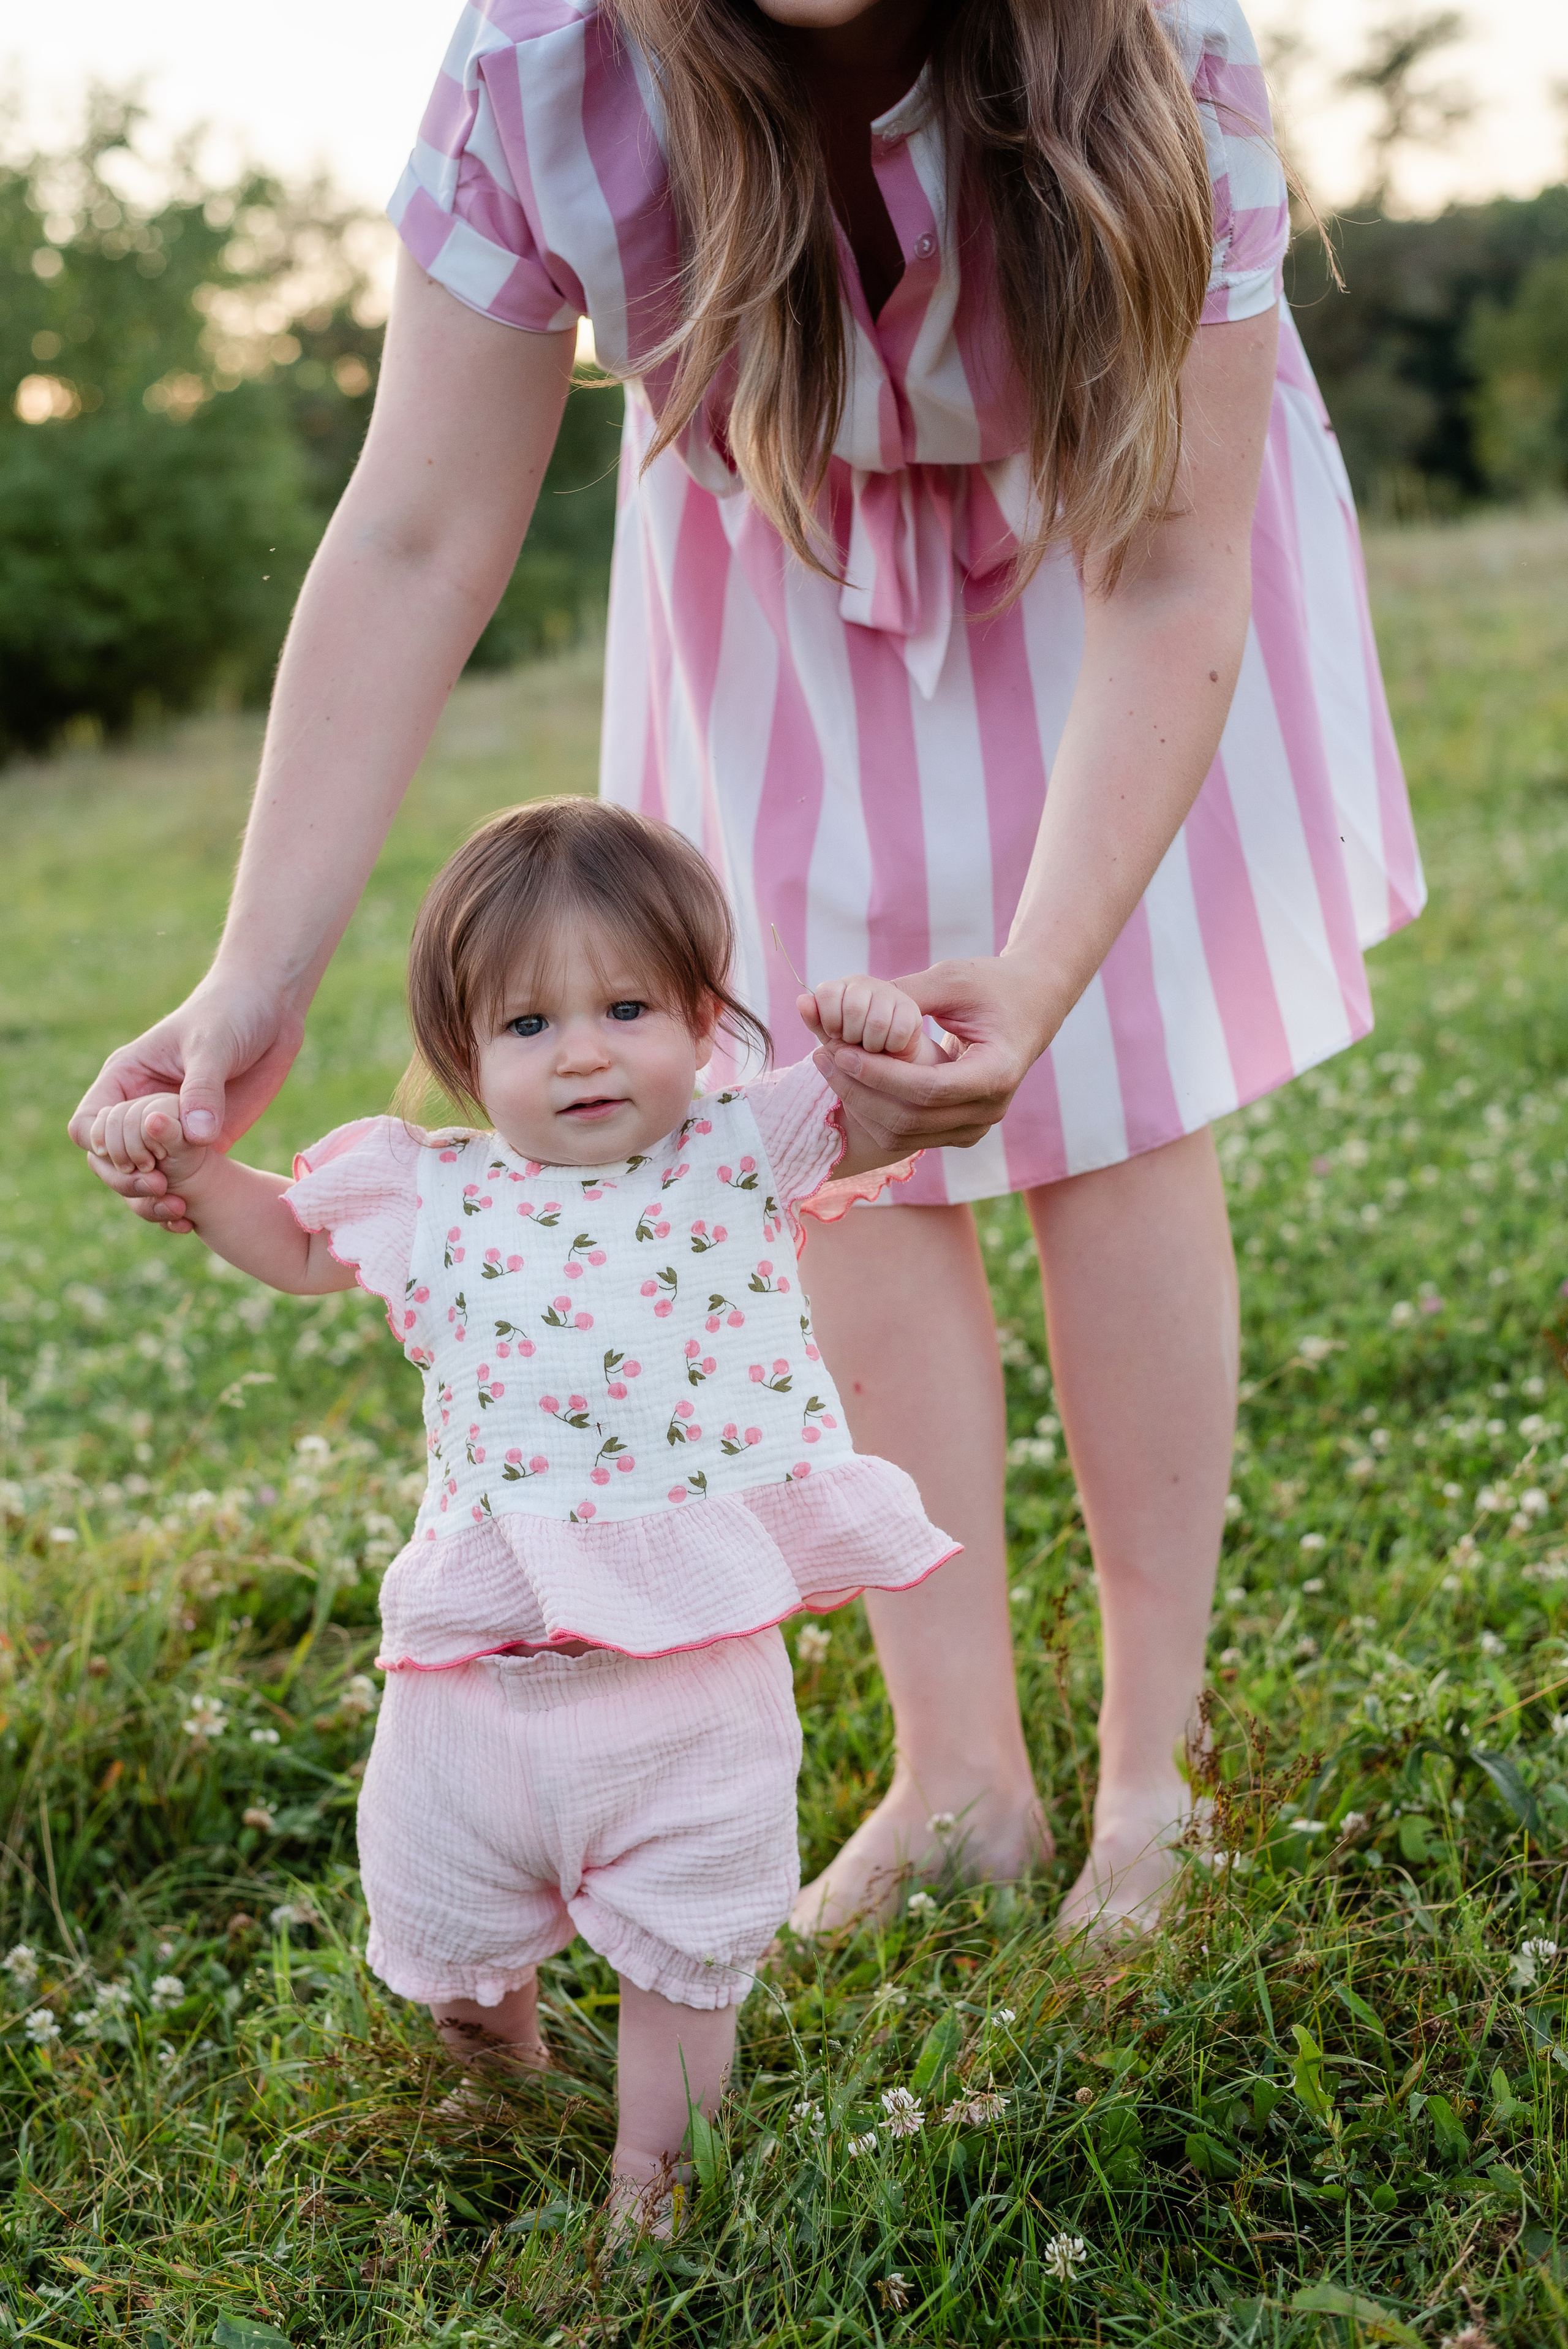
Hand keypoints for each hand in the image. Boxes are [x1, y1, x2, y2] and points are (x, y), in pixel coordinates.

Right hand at [67, 978, 303, 1225]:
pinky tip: (192, 1221)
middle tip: (162, 1189)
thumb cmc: (232, 1013)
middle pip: (108, 1161)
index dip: (105, 1149)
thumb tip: (196, 1137)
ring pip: (141, 1179)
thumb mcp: (213, 1044)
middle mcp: (140, 1109)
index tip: (142, 1155)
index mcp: (125, 1080)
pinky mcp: (203, 1146)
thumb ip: (203, 1090)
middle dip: (127, 1182)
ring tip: (180, 1213)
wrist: (272, 1011)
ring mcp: (171, 1131)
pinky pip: (180, 1185)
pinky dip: (179, 1205)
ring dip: (150, 1202)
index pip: (88, 1126)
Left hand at [797, 975, 942, 1064]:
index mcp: (841, 988)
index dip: (830, 1020)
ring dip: (872, 1046)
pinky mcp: (911, 1009)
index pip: (827, 992)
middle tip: (856, 1046)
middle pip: (852, 1008)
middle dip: (852, 1037)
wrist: (890, 1063)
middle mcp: (864, 984)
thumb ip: (817, 1021)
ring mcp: (890, 994)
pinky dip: (892, 1046)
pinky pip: (898, 1030)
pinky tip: (890, 1048)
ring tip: (872, 1050)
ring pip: (876, 1021)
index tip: (836, 1035)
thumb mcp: (832, 1038)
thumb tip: (801, 1000)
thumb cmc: (854, 1051)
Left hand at [809, 954, 1060, 1156]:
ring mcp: (975, 1126)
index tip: (840, 1051)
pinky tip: (850, 1079)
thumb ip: (908, 994)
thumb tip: (850, 1001)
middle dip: (859, 1090)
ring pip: (903, 1134)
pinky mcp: (959, 1130)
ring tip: (828, 1063)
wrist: (1031, 1006)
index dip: (879, 1075)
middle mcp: (989, 1110)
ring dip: (859, 1103)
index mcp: (997, 1073)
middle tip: (822, 1054)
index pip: (928, 1089)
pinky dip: (873, 1111)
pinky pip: (907, 1134)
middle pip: (910, 1119)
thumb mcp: (954, 979)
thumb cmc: (995, 986)